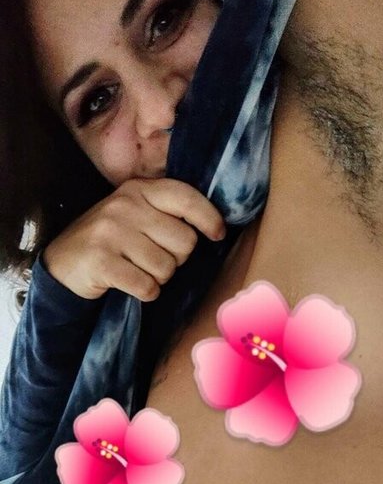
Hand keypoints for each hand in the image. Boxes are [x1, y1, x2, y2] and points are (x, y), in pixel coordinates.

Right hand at [43, 178, 225, 300]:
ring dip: (159, 278)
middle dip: (177, 258)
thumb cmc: (111, 241)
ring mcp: (110, 233)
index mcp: (138, 190)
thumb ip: (166, 213)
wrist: (63, 262)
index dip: (209, 218)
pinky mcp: (101, 261)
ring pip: (167, 268)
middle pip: (185, 241)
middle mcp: (125, 206)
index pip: (186, 198)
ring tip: (139, 270)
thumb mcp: (135, 215)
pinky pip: (147, 286)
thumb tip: (213, 227)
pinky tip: (131, 284)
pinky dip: (145, 292)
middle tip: (155, 259)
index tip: (217, 234)